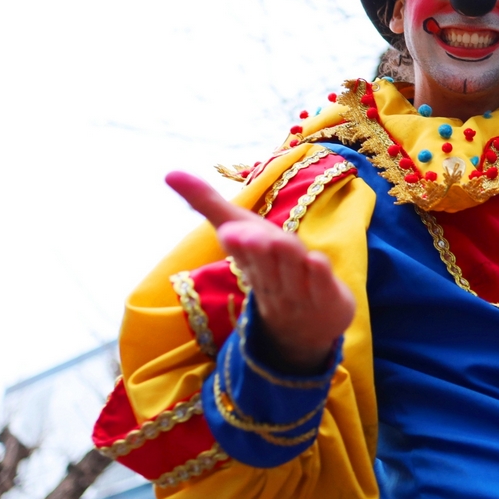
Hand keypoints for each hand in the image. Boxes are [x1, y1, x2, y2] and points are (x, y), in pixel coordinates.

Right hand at [166, 171, 355, 372]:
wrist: (302, 325)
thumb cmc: (269, 268)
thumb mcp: (241, 233)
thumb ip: (207, 204)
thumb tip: (169, 173)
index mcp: (250, 264)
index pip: (242, 254)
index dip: (238, 243)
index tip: (230, 230)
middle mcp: (272, 279)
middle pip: (264, 265)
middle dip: (256, 250)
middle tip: (246, 234)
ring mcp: (301, 291)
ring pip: (292, 273)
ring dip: (285, 257)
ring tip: (276, 240)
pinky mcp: (328, 297)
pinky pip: (322, 286)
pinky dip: (319, 274)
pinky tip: (317, 259)